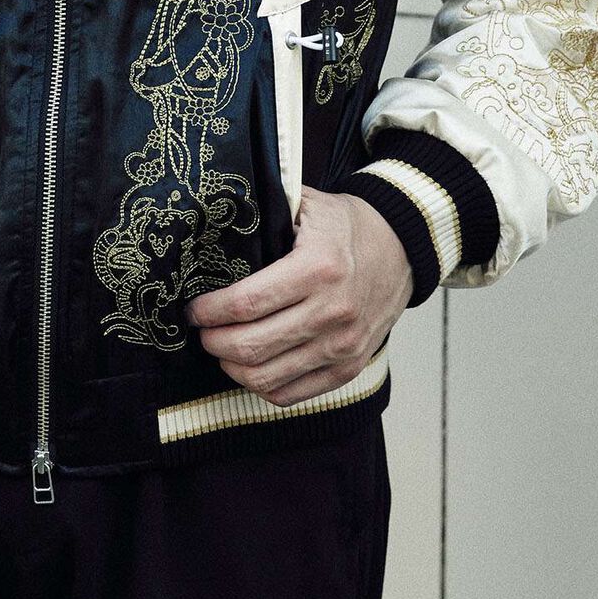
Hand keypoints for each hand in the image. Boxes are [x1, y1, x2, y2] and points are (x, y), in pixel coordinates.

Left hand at [184, 184, 413, 406]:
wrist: (404, 248)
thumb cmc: (347, 226)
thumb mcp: (308, 204)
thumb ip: (265, 209)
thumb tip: (212, 216)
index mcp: (319, 268)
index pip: (245, 303)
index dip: (208, 311)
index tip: (194, 309)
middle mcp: (333, 312)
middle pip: (250, 346)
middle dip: (212, 342)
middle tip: (202, 330)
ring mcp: (343, 346)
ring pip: (265, 378)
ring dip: (231, 367)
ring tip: (221, 348)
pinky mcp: (349, 368)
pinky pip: (291, 394)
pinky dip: (261, 385)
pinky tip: (250, 365)